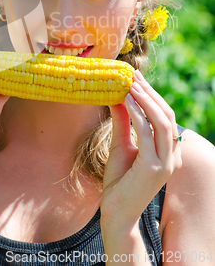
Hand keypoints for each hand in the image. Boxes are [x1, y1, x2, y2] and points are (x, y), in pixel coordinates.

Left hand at [100, 70, 181, 230]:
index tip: (136, 78)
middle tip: (133, 76)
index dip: (152, 95)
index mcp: (169, 151)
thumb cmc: (119, 181)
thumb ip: (123, 122)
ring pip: (162, 122)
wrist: (115, 212)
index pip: (165, 116)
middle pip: (167, 115)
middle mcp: (172, 156)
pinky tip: (125, 100)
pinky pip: (147, 133)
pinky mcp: (154, 168)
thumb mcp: (121, 145)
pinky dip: (137, 113)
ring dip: (145, 99)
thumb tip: (116, 96)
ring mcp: (166, 163)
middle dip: (150, 93)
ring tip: (129, 84)